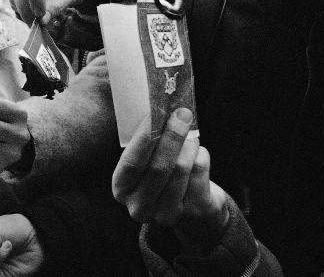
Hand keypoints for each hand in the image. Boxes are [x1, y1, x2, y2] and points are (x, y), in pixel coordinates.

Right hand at [112, 108, 228, 245]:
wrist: (190, 209)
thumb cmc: (162, 174)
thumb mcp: (146, 162)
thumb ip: (146, 143)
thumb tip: (157, 108)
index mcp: (121, 189)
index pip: (131, 163)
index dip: (144, 139)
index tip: (155, 113)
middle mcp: (139, 206)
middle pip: (158, 167)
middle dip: (172, 137)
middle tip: (182, 114)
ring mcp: (165, 214)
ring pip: (180, 170)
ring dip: (188, 145)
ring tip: (190, 133)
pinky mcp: (192, 213)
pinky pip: (199, 174)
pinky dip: (201, 157)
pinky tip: (198, 152)